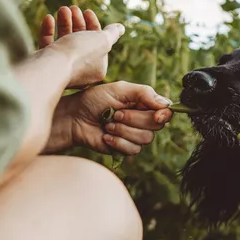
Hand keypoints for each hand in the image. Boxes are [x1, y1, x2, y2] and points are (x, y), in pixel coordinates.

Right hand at [38, 6, 122, 87]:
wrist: (50, 67)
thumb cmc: (79, 54)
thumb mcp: (102, 41)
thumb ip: (112, 34)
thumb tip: (120, 28)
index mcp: (97, 68)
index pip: (98, 43)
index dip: (94, 25)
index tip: (87, 11)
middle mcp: (80, 69)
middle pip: (81, 41)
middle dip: (78, 22)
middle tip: (73, 8)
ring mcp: (61, 67)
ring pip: (64, 41)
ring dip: (64, 22)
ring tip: (63, 9)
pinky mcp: (45, 63)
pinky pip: (48, 45)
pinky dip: (49, 30)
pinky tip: (48, 17)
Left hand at [50, 81, 173, 154]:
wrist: (74, 118)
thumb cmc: (94, 100)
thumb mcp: (119, 89)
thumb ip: (144, 93)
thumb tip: (166, 104)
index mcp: (144, 104)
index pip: (165, 112)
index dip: (163, 115)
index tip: (157, 115)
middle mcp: (143, 121)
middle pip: (156, 126)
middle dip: (134, 119)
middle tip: (116, 113)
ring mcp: (135, 136)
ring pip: (145, 139)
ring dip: (124, 130)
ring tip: (108, 123)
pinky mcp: (125, 149)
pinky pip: (132, 149)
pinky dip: (118, 141)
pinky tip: (106, 135)